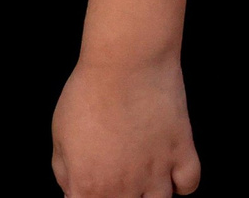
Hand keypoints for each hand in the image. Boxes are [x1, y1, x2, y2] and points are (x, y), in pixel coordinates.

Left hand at [53, 53, 198, 197]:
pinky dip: (181, 184)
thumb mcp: (59, 137)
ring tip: (143, 183)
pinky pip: (189, 184)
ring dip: (151, 197)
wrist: (127, 63)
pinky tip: (170, 173)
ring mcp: (157, 170)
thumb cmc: (88, 93)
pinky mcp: (182, 149)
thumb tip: (73, 188)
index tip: (92, 193)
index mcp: (88, 188)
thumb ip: (65, 172)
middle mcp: (124, 187)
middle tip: (118, 184)